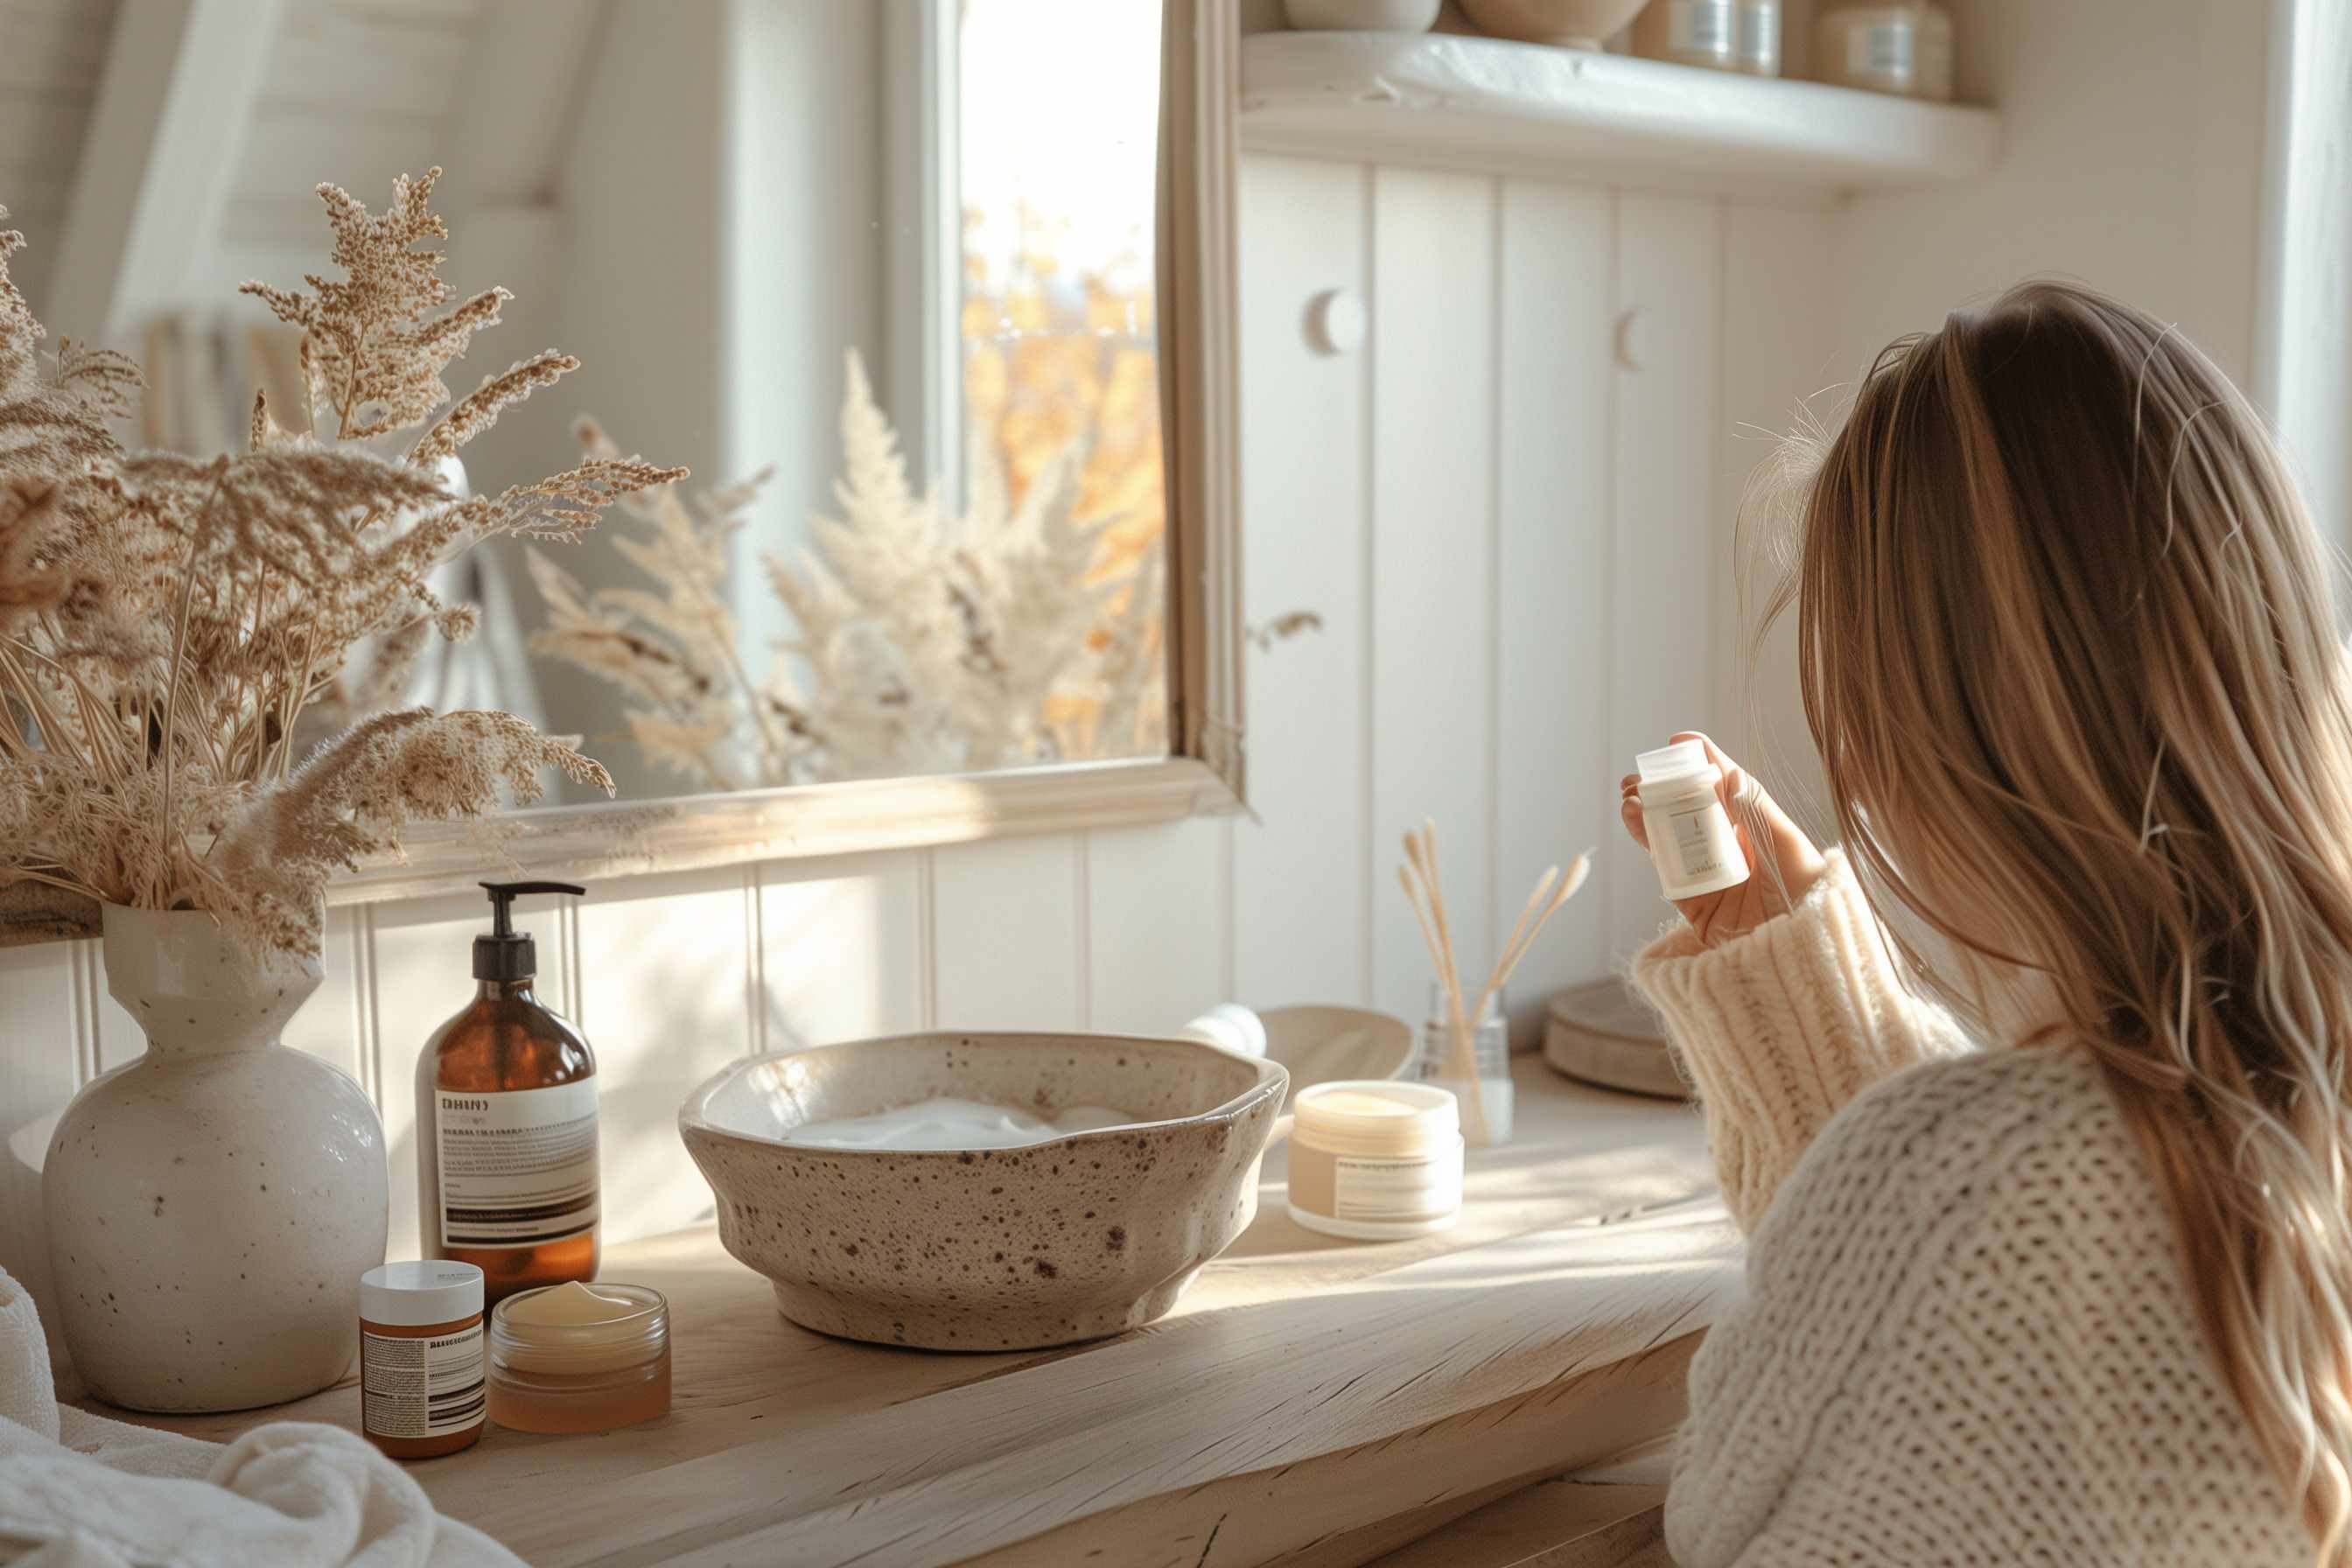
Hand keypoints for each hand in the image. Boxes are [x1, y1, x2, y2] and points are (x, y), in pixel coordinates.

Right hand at [1620, 732, 1826, 947]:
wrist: (1802, 957)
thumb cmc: (1808, 895)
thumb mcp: (1784, 842)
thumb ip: (1752, 806)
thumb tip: (1722, 769)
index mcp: (1759, 831)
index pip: (1726, 789)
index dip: (1702, 763)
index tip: (1679, 742)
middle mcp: (1732, 852)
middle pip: (1690, 812)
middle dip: (1662, 789)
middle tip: (1641, 775)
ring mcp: (1710, 877)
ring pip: (1670, 838)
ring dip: (1646, 813)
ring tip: (1630, 795)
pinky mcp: (1693, 905)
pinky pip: (1664, 869)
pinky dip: (1646, 842)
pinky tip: (1635, 819)